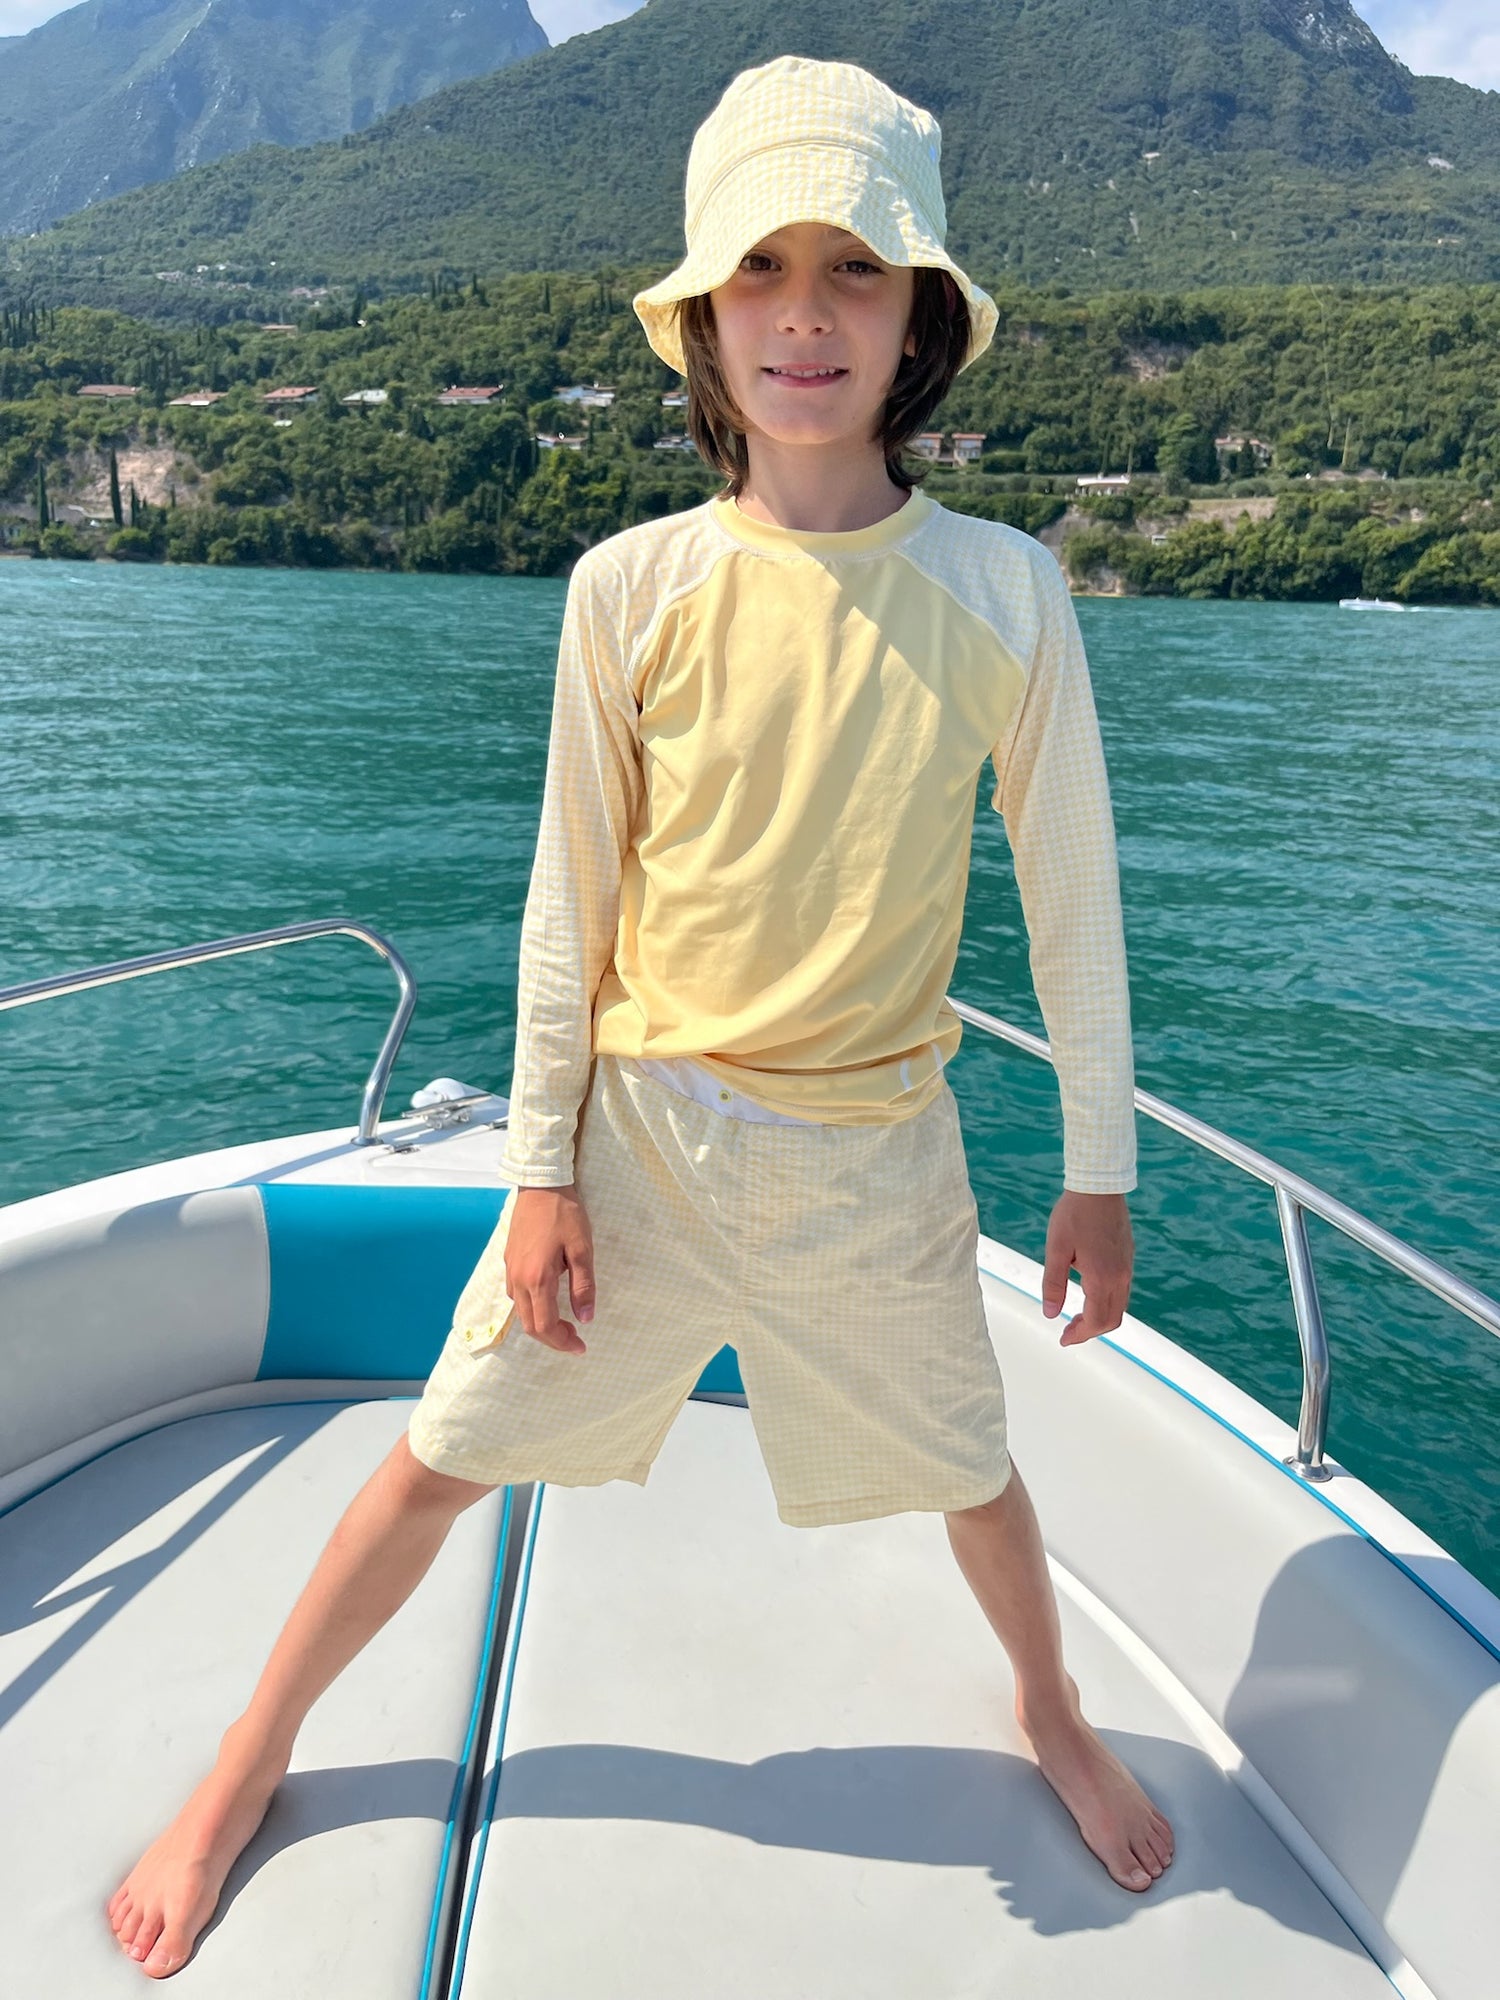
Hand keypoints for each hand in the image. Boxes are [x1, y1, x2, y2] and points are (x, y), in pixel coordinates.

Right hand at [504, 1184, 595, 1353]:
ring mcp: (510, 1271)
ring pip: (522, 1313)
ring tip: (565, 1324)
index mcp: (537, 1278)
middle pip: (530, 1325)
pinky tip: (549, 1302)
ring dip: (541, 1325)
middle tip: (576, 1340)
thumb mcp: (582, 1249)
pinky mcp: (509, 1262)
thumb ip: (583, 1286)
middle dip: (552, 1339)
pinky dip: (533, 1309)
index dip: (562, 1342)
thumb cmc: (565, 1214)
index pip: (545, 1326)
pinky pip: (517, 1296)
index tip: (580, 1346)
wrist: (540, 1185)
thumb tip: (586, 1318)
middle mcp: (518, 1279)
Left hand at [1041, 1190, 1132, 1346]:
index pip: (1096, 1321)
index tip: (1063, 1339)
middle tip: (1068, 1331)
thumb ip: (1053, 1284)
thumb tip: (1049, 1314)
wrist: (1099, 1186)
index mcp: (1102, 1278)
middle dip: (1090, 1331)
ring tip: (1076, 1316)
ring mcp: (1127, 1267)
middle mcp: (1120, 1276)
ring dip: (1099, 1318)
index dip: (1080, 1335)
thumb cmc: (1074, 1215)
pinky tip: (1088, 1293)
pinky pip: (1122, 1290)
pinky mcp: (1128, 1257)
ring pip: (1119, 1306)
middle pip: (1112, 1319)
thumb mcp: (1056, 1250)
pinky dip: (1107, 1302)